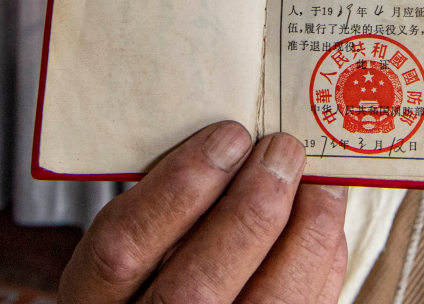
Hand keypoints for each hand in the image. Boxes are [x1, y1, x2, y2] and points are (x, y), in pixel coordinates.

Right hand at [58, 122, 348, 303]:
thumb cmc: (154, 267)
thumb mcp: (136, 237)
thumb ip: (166, 202)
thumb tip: (238, 141)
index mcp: (97, 299)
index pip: (122, 248)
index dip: (178, 188)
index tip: (228, 136)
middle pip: (195, 288)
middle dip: (250, 210)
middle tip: (282, 151)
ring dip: (303, 234)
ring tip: (320, 184)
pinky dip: (322, 263)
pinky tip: (325, 222)